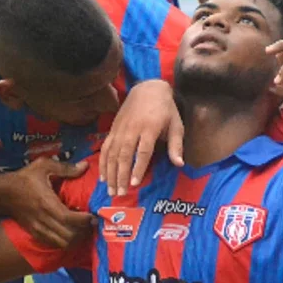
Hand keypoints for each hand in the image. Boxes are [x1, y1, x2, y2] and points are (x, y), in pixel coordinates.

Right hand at [0, 157, 94, 247]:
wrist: (1, 193)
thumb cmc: (23, 178)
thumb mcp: (43, 166)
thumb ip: (65, 168)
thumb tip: (85, 166)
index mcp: (46, 202)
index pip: (68, 218)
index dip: (83, 220)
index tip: (92, 216)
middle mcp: (42, 219)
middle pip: (68, 235)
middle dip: (82, 231)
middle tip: (89, 223)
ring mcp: (38, 228)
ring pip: (61, 243)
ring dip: (74, 238)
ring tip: (81, 229)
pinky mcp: (34, 233)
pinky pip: (53, 244)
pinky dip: (64, 242)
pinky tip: (68, 232)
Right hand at [100, 79, 182, 195]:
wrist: (148, 89)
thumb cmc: (165, 110)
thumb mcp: (176, 124)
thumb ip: (176, 145)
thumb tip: (179, 164)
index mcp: (149, 128)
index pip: (142, 151)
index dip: (138, 167)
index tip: (135, 183)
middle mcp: (132, 129)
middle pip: (124, 155)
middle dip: (121, 175)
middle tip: (120, 193)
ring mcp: (120, 129)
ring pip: (112, 153)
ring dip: (110, 173)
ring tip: (111, 190)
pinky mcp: (113, 129)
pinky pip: (105, 148)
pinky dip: (102, 163)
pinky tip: (103, 176)